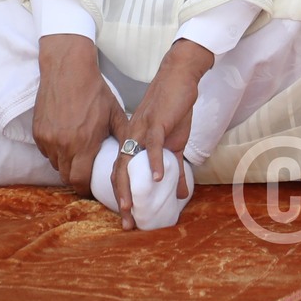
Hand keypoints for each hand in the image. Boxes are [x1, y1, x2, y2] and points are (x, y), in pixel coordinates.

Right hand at [33, 34, 127, 191]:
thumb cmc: (95, 91)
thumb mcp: (115, 113)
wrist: (68, 70)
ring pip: (56, 164)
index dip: (86, 188)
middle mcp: (62, 144)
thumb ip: (123, 137)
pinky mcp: (37, 132)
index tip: (93, 187)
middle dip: (77, 178)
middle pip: (66, 176)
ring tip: (78, 153)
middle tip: (86, 173)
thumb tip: (133, 155)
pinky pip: (46, 151)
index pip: (79, 180)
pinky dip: (56, 150)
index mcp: (83, 143)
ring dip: (66, 163)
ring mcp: (47, 139)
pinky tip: (66, 138)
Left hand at [111, 37, 213, 229]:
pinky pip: (152, 145)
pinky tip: (158, 178)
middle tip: (125, 222)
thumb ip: (174, 168)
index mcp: (132, 143)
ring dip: (129, 186)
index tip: (125, 218)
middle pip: (120, 173)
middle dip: (121, 199)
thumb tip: (180, 194)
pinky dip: (154, 161)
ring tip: (131, 207)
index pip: (120, 173)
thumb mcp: (175, 144)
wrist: (179, 78)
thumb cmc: (175, 110)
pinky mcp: (156, 122)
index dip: (121, 196)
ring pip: (129, 162)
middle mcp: (132, 139)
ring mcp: (142, 131)